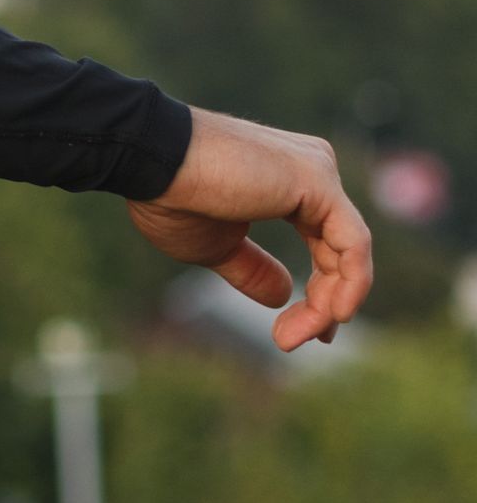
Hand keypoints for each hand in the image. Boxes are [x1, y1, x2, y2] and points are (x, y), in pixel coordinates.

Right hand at [127, 107, 373, 351]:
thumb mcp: (216, 247)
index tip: (295, 333)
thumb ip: (253, 269)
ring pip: (348, 252)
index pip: (325, 244)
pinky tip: (333, 314)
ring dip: (328, 304)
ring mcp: (319, 171)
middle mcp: (313, 170)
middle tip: (291, 341)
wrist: (150, 161)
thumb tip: (283, 296)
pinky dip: (350, 283)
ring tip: (291, 337)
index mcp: (290, 182)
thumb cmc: (171, 197)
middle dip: (324, 305)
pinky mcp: (319, 181)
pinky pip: (353, 243)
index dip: (321, 292)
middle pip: (340, 252)